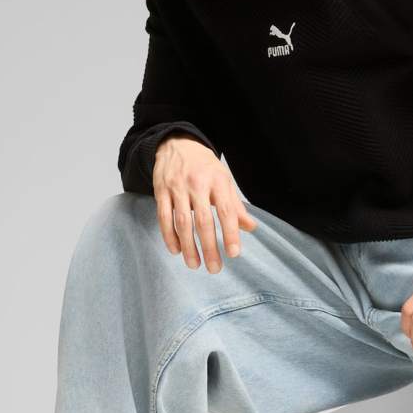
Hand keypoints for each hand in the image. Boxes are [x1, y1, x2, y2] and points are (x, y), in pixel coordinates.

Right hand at [152, 135, 257, 271]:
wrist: (176, 143)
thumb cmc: (204, 166)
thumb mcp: (224, 180)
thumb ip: (235, 205)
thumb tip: (251, 227)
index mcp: (218, 181)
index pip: (226, 211)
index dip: (230, 233)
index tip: (234, 253)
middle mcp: (197, 184)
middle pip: (203, 221)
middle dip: (209, 247)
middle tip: (214, 268)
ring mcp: (177, 188)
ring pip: (182, 222)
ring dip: (188, 247)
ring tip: (195, 265)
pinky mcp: (161, 191)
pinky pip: (164, 217)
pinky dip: (169, 236)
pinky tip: (176, 250)